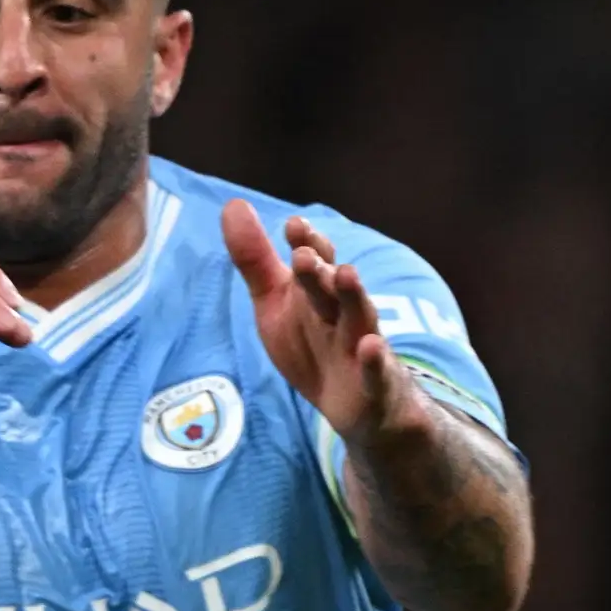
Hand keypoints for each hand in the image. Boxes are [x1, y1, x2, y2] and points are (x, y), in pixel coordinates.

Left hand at [221, 198, 422, 447]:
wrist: (359, 405)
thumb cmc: (313, 345)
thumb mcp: (275, 304)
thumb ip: (255, 260)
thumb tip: (233, 205)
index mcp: (321, 292)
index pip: (316, 261)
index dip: (306, 244)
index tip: (292, 226)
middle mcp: (345, 312)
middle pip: (331, 288)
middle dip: (319, 270)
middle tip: (302, 255)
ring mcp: (363, 345)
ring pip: (360, 318)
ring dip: (354, 296)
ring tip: (346, 274)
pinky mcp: (376, 383)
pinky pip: (377, 372)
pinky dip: (375, 361)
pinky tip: (371, 348)